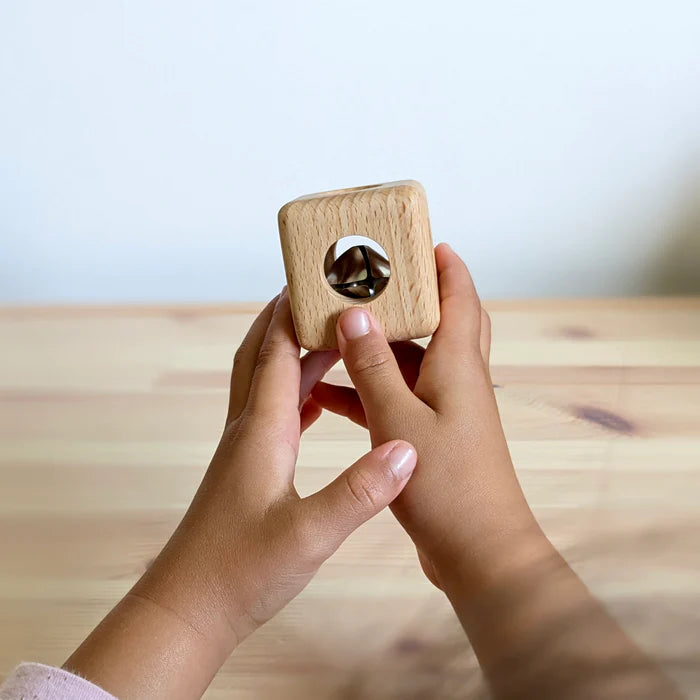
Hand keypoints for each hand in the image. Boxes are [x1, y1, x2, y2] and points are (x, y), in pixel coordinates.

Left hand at [64, 290, 416, 698]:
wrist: (189, 609)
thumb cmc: (239, 573)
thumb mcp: (309, 535)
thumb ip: (359, 492)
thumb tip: (406, 450)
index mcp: (261, 430)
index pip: (276, 351)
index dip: (295, 310)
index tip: (320, 276)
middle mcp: (247, 428)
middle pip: (263, 353)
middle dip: (290, 317)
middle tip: (326, 294)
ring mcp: (244, 447)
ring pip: (266, 380)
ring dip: (293, 351)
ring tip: (330, 336)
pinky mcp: (247, 467)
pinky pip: (271, 410)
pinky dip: (293, 390)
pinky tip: (313, 399)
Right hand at [314, 245, 679, 698]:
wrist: (479, 551)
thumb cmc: (447, 485)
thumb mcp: (398, 419)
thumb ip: (373, 365)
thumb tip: (356, 314)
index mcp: (459, 365)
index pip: (460, 296)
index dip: (445, 263)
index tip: (422, 239)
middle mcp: (458, 379)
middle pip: (440, 322)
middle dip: (411, 297)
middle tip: (373, 281)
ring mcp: (446, 408)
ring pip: (412, 361)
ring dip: (380, 346)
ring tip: (339, 329)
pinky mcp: (433, 435)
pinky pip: (399, 397)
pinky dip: (370, 389)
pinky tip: (332, 390)